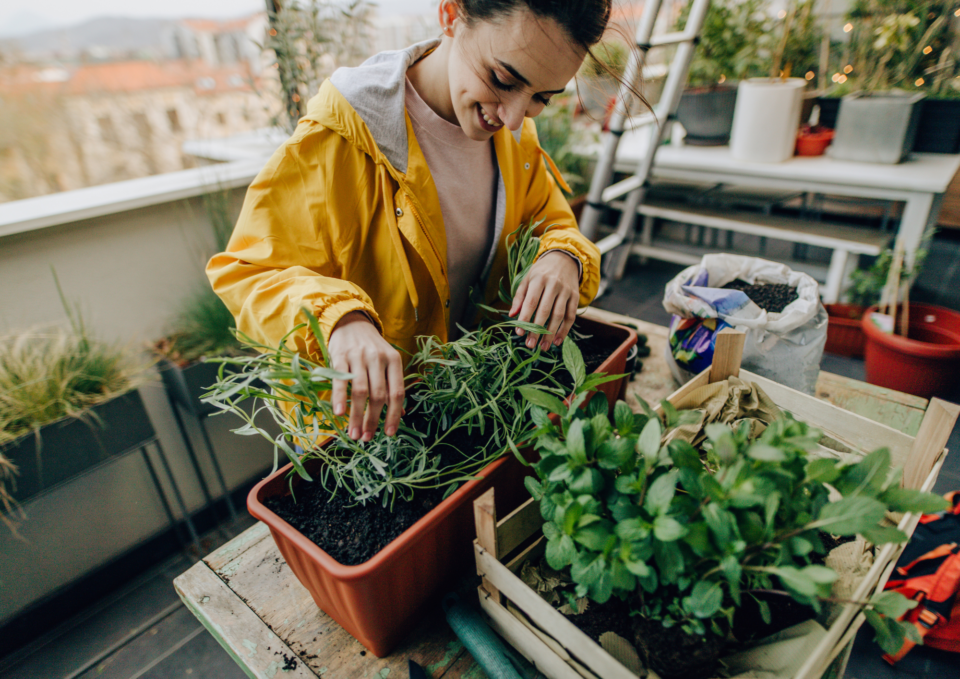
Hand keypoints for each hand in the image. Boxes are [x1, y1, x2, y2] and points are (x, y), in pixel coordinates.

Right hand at [327, 311, 404, 440]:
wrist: (350, 322)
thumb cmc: (371, 348)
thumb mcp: (387, 362)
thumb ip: (392, 386)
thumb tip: (401, 414)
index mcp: (394, 360)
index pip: (397, 392)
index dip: (394, 415)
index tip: (388, 434)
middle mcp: (378, 358)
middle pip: (378, 395)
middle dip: (373, 420)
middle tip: (366, 438)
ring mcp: (359, 357)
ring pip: (360, 391)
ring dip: (356, 416)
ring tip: (354, 433)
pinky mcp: (340, 356)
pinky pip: (340, 381)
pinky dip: (339, 399)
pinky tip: (339, 414)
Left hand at [509, 251, 579, 350]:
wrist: (565, 259)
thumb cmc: (541, 272)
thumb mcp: (527, 278)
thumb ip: (519, 297)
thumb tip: (512, 315)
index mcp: (539, 279)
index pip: (531, 301)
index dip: (525, 318)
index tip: (519, 332)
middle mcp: (554, 284)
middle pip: (545, 311)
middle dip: (537, 330)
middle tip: (530, 344)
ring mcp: (566, 291)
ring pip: (559, 315)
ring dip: (551, 333)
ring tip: (543, 347)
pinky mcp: (575, 296)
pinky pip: (571, 316)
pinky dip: (565, 330)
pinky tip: (557, 341)